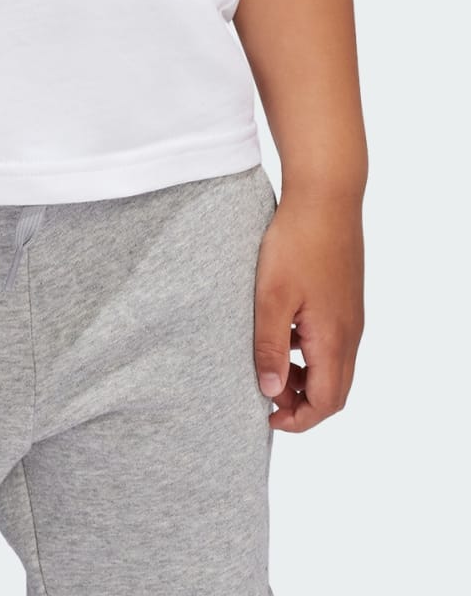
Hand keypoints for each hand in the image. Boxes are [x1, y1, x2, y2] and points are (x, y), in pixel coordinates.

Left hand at [253, 183, 363, 430]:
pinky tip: (283, 333)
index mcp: (334, 340)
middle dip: (303, 404)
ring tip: (270, 365)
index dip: (299, 419)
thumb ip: (270, 346)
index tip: (267, 417)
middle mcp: (350, 335)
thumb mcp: (271, 297)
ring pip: (334, 367)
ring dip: (306, 377)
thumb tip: (270, 392)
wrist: (325, 200)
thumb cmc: (295, 244)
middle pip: (334, 391)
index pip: (326, 402)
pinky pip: (333, 343)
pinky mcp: (344, 302)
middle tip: (266, 397)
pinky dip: (310, 353)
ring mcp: (351, 318)